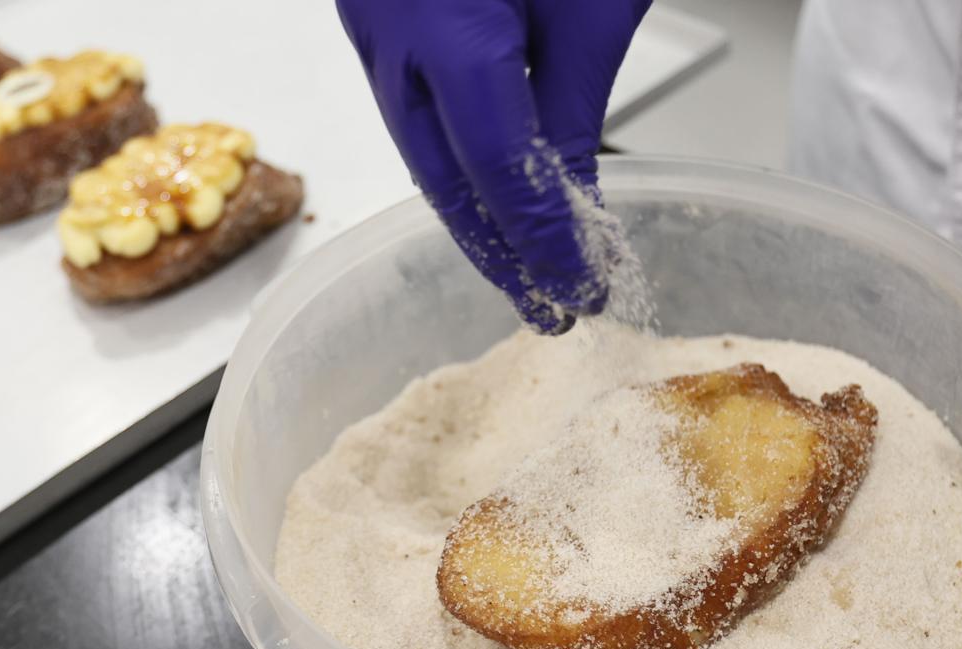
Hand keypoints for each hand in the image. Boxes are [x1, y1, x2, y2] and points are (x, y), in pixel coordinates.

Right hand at [336, 0, 650, 334]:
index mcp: (444, 16)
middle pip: (441, 177)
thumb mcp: (591, 7)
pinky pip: (413, 108)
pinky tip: (496, 196)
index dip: (539, 239)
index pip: (494, 165)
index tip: (578, 288)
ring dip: (476, 216)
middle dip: (499, 255)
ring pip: (419, 150)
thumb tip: (574, 212)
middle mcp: (389, 23)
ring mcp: (370, 19)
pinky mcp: (375, 14)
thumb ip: (573, 108)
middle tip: (549, 306)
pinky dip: (458, 160)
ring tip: (529, 266)